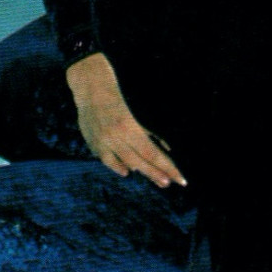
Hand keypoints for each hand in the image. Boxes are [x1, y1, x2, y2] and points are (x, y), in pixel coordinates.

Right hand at [66, 52, 185, 186]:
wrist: (91, 88)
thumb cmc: (120, 98)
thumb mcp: (138, 113)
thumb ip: (151, 132)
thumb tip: (167, 149)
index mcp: (129, 127)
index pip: (152, 154)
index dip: (167, 167)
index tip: (179, 178)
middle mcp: (115, 137)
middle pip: (140, 162)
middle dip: (157, 173)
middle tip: (169, 183)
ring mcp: (103, 142)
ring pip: (125, 163)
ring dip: (143, 172)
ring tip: (157, 179)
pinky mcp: (93, 143)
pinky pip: (106, 160)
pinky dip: (117, 166)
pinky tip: (128, 172)